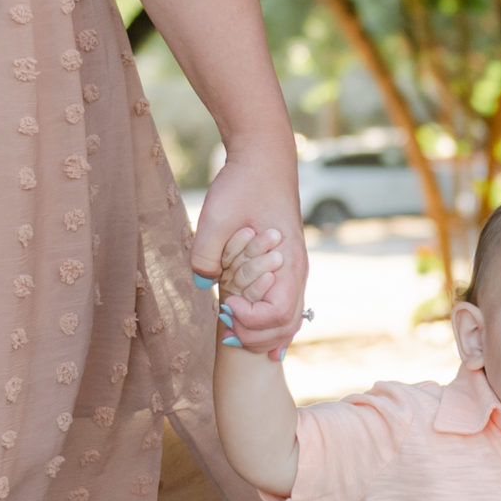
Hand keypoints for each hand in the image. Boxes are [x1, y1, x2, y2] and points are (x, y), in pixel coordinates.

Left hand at [191, 141, 305, 357]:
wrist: (263, 159)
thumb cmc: (243, 185)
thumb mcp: (216, 218)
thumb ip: (206, 255)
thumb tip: (202, 284)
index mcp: (287, 262)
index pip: (277, 314)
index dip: (250, 320)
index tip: (226, 305)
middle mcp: (297, 271)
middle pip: (287, 325)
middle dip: (257, 338)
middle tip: (227, 335)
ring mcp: (294, 270)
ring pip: (290, 320)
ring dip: (266, 336)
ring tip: (240, 342)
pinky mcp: (285, 266)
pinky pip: (286, 306)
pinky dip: (273, 325)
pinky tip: (257, 335)